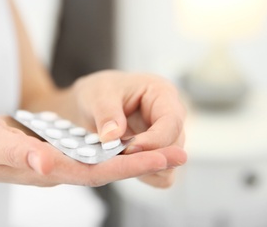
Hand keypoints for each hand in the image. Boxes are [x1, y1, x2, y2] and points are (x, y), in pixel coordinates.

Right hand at [0, 115, 172, 186]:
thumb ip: (19, 152)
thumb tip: (46, 162)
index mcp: (48, 169)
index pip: (97, 170)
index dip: (129, 165)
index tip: (160, 158)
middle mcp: (58, 169)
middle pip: (109, 168)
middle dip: (144, 162)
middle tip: (180, 154)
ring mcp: (58, 162)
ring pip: (104, 161)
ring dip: (135, 155)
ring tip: (166, 148)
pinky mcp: (55, 153)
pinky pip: (92, 153)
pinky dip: (114, 149)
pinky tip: (129, 142)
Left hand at [67, 70, 186, 187]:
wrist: (92, 101)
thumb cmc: (100, 91)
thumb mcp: (97, 95)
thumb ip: (106, 113)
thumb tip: (112, 137)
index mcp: (162, 94)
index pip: (171, 122)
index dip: (154, 140)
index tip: (128, 149)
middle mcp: (171, 117)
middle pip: (174, 145)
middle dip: (147, 156)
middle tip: (116, 158)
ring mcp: (167, 138)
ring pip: (169, 164)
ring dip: (144, 168)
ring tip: (115, 160)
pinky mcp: (157, 156)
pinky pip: (159, 176)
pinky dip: (142, 174)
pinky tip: (121, 166)